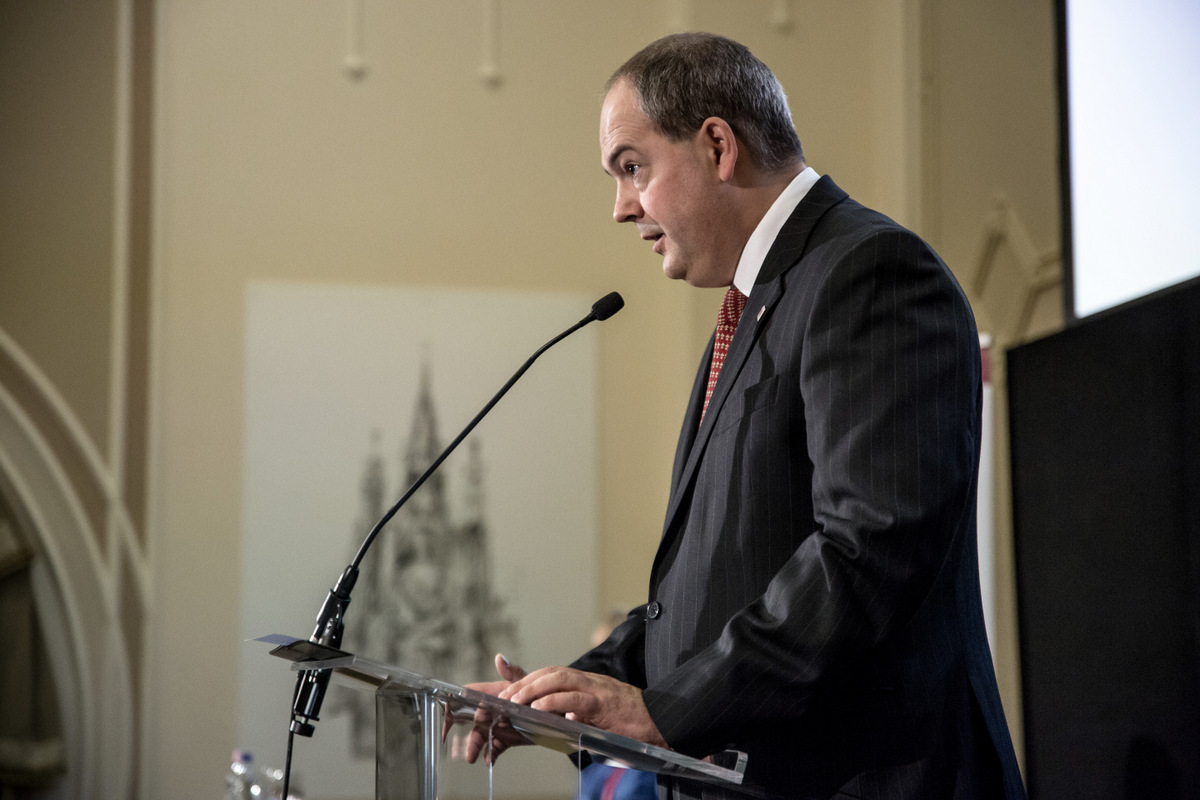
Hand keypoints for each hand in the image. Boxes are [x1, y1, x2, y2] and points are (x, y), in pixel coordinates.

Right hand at [444, 654, 532, 764]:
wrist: (557, 710)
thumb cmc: (539, 691)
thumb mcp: (527, 681)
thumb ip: (512, 673)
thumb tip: (500, 659)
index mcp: (493, 695)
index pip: (469, 698)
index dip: (454, 706)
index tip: (445, 716)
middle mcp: (492, 711)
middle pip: (472, 722)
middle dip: (466, 734)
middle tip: (463, 746)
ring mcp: (498, 726)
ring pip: (481, 737)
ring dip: (475, 747)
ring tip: (472, 757)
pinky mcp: (508, 739)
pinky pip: (495, 749)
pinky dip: (491, 755)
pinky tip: (488, 762)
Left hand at [499, 666, 668, 748]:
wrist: (663, 722)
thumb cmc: (631, 722)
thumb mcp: (600, 715)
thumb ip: (582, 714)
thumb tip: (565, 721)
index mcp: (587, 683)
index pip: (552, 673)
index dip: (528, 678)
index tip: (508, 688)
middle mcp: (590, 681)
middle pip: (551, 672)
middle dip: (525, 682)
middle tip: (505, 696)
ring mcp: (597, 690)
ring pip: (560, 680)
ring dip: (534, 689)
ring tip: (516, 701)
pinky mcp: (604, 704)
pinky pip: (575, 699)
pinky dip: (554, 702)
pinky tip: (539, 709)